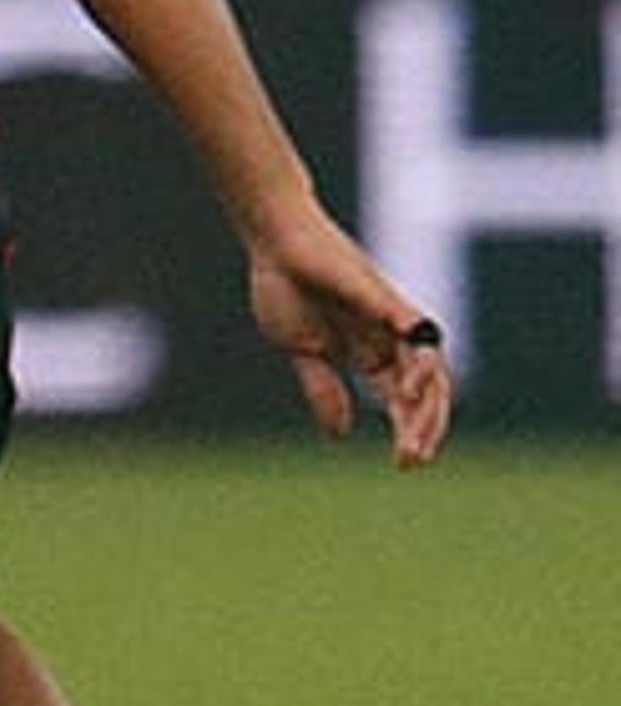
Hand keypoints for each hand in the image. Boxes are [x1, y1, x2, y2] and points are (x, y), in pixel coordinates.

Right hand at [245, 211, 454, 467]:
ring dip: (426, 408)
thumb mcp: (301, 350)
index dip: (408, 429)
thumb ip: (323, 388)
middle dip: (423, 427)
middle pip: (425, 389)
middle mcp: (390, 337)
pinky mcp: (386, 300)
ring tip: (413, 442)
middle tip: (412, 461)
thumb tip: (340, 434)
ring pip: (430, 369)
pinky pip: (417, 336)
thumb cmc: (284, 285)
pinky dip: (420, 366)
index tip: (405, 464)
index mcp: (369, 351)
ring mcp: (392, 318)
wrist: (274, 241)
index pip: (402, 397)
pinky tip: (410, 392)